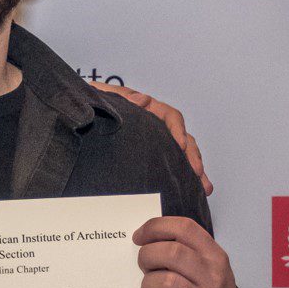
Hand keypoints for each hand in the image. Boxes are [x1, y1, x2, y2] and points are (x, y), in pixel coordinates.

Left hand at [96, 83, 211, 196]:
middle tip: (197, 172)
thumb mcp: (102, 96)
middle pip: (183, 138)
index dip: (178, 129)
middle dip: (192, 155)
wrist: (83, 117)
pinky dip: (185, 178)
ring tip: (204, 188)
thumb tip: (143, 100)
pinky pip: (174, 164)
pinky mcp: (154, 155)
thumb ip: (120, 96)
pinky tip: (195, 191)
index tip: (181, 145)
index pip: (169, 116)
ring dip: (195, 170)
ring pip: (183, 154)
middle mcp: (156, 124)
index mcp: (147, 108)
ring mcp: (157, 140)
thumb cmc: (94, 104)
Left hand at [132, 216, 237, 287]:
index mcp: (216, 259)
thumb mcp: (210, 270)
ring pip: (161, 282)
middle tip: (145, 266)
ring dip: (148, 284)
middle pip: (170, 252)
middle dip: (147, 256)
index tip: (140, 236)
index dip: (156, 227)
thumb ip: (186, 250)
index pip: (184, 229)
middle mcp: (212, 280)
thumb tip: (146, 237)